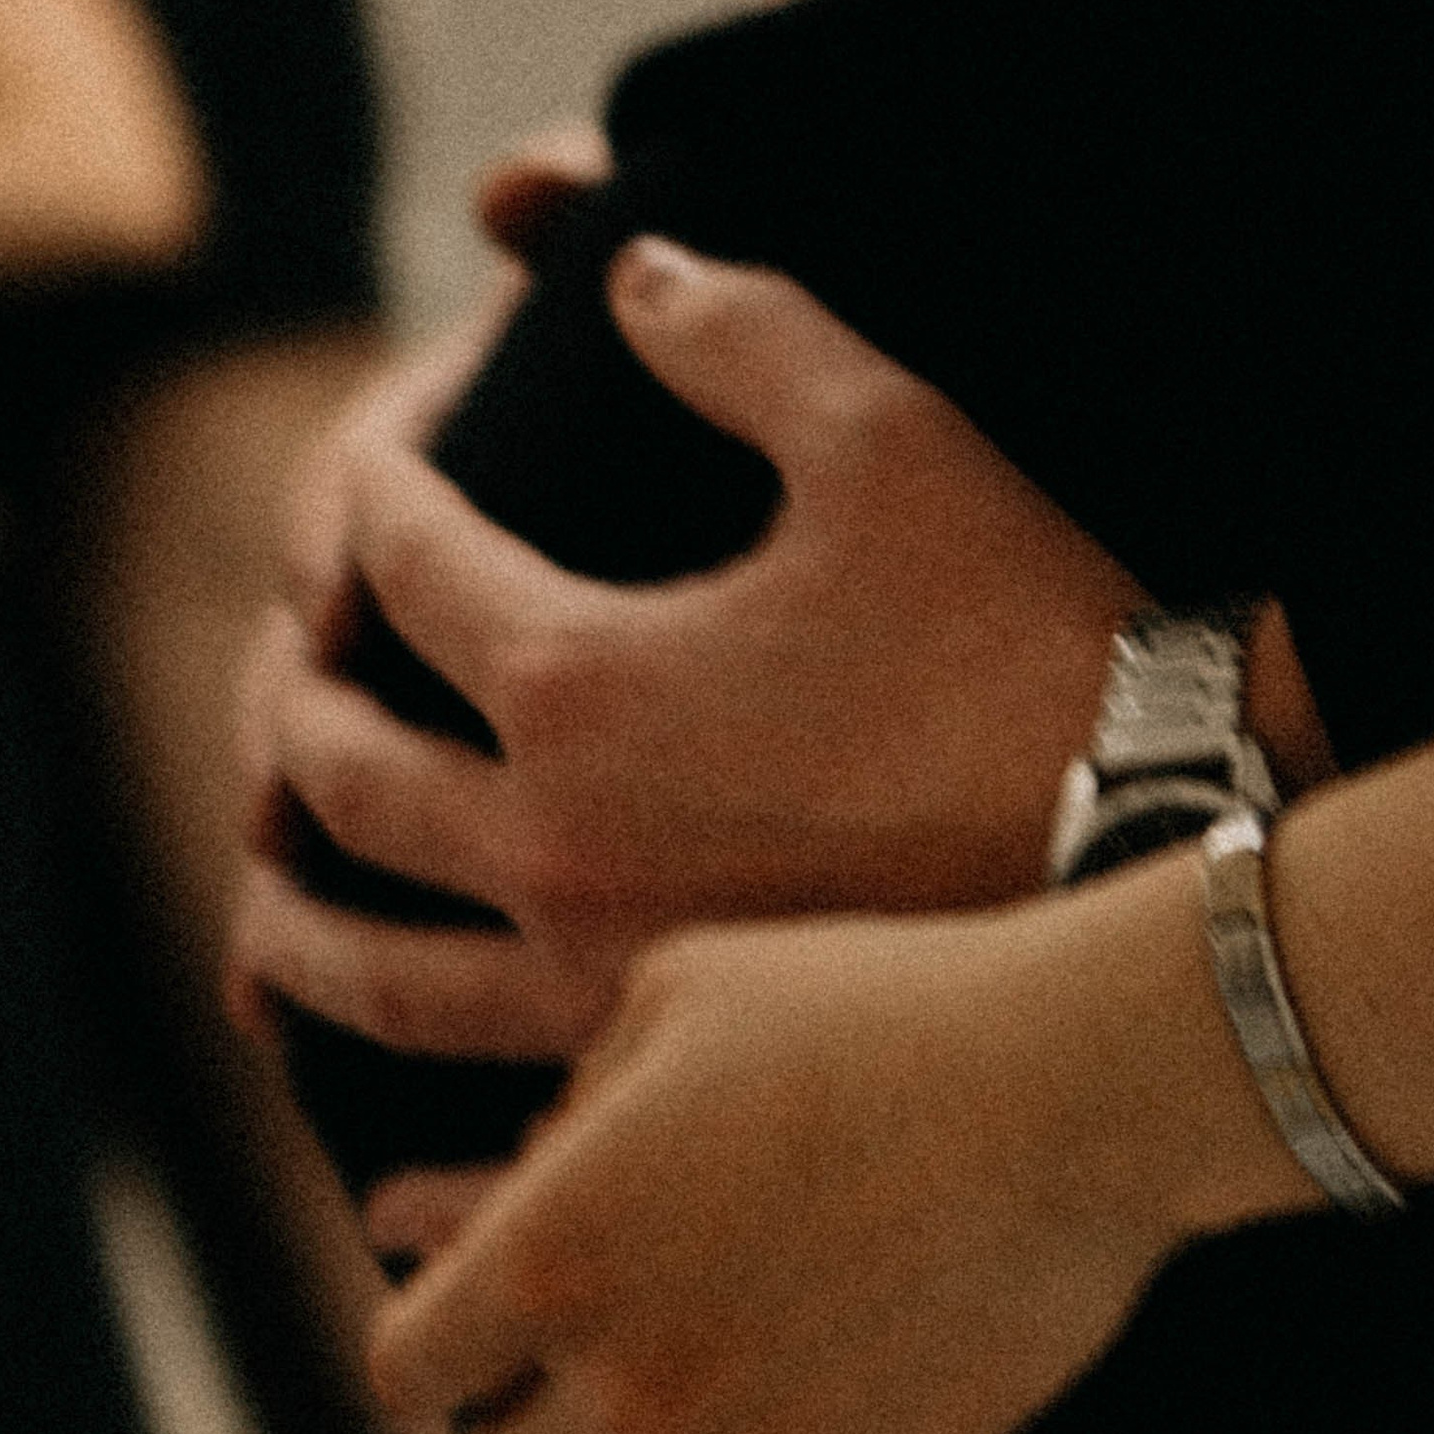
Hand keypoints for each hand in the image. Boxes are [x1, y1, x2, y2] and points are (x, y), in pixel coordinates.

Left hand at [231, 240, 1146, 1056]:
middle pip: (337, 777)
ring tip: (267, 915)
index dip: (373, 493)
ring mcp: (597, 983)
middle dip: (291, 709)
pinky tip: (400, 1165)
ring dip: (293, 931)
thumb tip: (630, 268)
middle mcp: (550, 843)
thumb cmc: (1027, 623)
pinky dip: (419, 1145)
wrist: (1167, 825)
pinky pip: (489, 1130)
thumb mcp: (885, 432)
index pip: (402, 566)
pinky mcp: (675, 1077)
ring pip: (373, 976)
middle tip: (292, 679)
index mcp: (575, 677)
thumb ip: (737, 329)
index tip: (376, 472)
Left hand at [365, 863, 1310, 1433]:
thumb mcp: (680, 993)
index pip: (404, 1374)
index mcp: (550, 1259)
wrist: (1075, 1086)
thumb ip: (573, 1107)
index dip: (430, 1337)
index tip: (470, 1311)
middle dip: (520, 1418)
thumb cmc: (872, 1009)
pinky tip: (833, 1348)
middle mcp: (629, 1389)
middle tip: (583, 1344)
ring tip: (733, 1322)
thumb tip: (537, 1175)